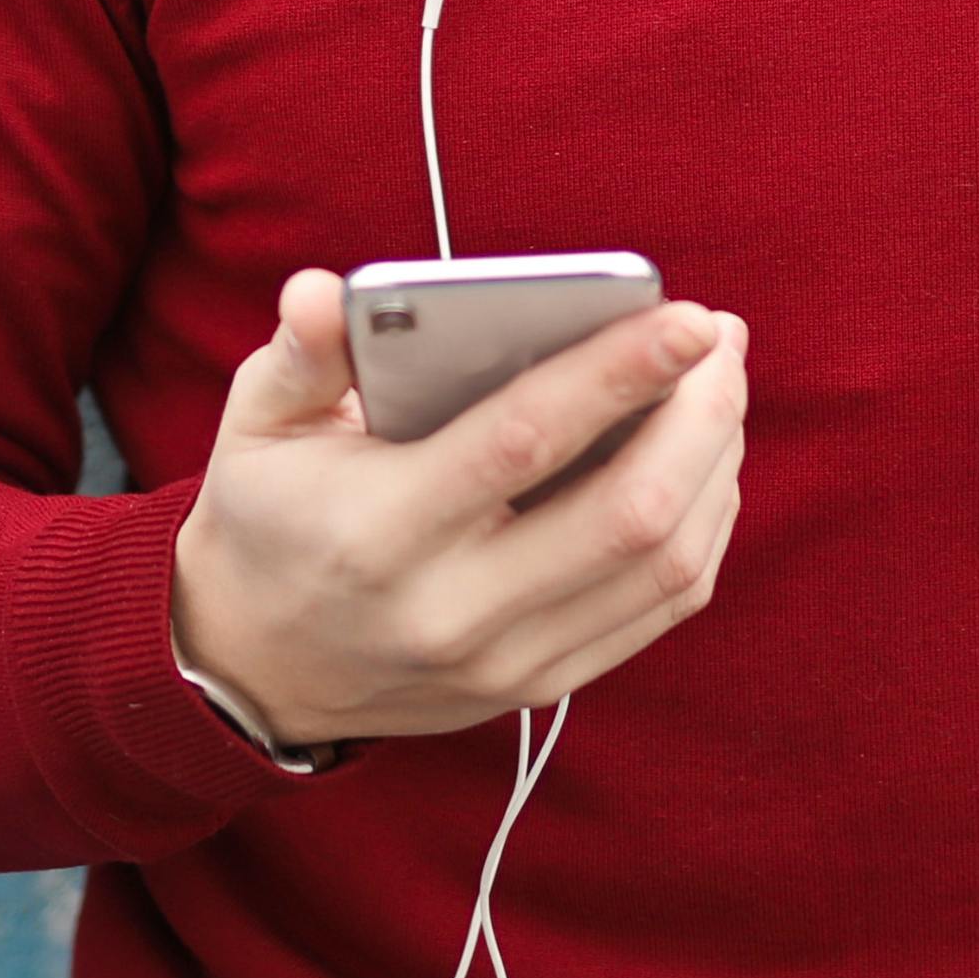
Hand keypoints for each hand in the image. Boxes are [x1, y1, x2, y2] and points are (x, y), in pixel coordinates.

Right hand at [169, 270, 749, 747]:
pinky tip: (705, 462)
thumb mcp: (258, 426)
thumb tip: (321, 292)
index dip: (619, 373)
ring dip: (715, 465)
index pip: (522, 441)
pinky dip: (704, 528)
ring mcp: (504, 660)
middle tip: (720, 337)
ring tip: (721, 385)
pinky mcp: (540, 685)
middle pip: (625, 514)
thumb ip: (298, 354)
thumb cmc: (272, 517)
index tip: (690, 317)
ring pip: (662, 566)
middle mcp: (450, 608)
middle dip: (699, 415)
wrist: (257, 667)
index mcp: (378, 530)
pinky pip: (662, 610)